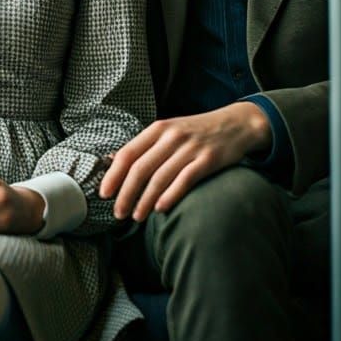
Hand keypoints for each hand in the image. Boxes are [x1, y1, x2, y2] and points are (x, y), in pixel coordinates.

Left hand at [98, 103, 271, 220]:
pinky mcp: (208, 160)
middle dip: (126, 193)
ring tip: (137, 216)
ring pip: (160, 177)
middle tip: (118, 213)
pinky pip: (185, 180)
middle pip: (141, 168)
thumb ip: (146, 146)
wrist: (236, 124)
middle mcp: (172, 137)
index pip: (128, 153)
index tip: (104, 193)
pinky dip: (170, 195)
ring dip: (145, 200)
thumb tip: (114, 163)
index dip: (113, 175)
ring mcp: (191, 148)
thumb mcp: (170, 131)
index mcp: (158, 129)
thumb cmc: (197, 132)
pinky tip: (160, 209)